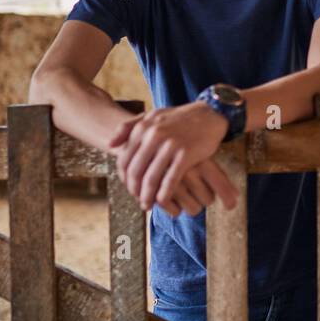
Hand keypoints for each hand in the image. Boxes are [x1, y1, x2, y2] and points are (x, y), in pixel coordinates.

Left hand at [108, 102, 239, 213]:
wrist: (209, 114)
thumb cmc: (178, 118)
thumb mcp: (152, 116)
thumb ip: (129, 127)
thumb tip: (110, 145)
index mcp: (142, 128)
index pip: (124, 160)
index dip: (124, 179)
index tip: (129, 188)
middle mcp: (154, 135)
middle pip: (136, 171)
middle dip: (134, 190)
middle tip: (137, 200)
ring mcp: (170, 145)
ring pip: (151, 178)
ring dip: (147, 196)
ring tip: (147, 205)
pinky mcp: (186, 154)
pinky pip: (170, 180)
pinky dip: (164, 194)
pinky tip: (163, 201)